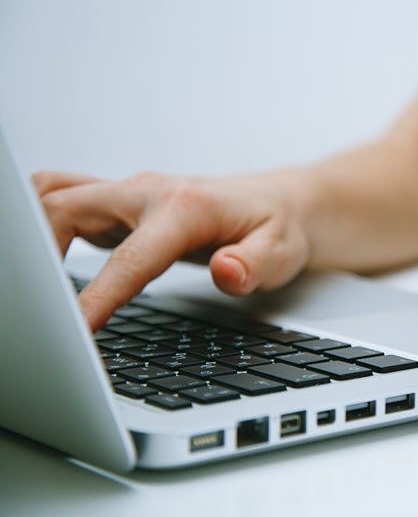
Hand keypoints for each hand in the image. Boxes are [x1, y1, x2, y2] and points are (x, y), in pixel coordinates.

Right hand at [33, 170, 310, 329]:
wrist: (281, 203)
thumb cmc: (280, 228)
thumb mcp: (282, 252)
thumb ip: (254, 265)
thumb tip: (227, 272)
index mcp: (187, 207)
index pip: (131, 257)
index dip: (98, 295)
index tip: (73, 327)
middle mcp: (149, 193)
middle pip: (67, 207)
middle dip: (40, 252)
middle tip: (38, 307)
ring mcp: (131, 195)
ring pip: (57, 196)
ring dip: (35, 233)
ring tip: (32, 287)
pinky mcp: (121, 204)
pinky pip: (66, 201)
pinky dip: (44, 224)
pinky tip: (45, 264)